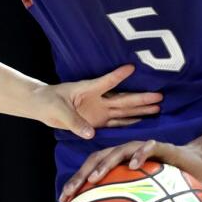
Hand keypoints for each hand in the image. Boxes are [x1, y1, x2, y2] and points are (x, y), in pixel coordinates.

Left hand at [42, 65, 162, 138]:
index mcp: (88, 89)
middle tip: (160, 96)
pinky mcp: (97, 121)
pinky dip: (129, 123)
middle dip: (141, 98)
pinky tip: (142, 121)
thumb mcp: (58, 110)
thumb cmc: (47, 101)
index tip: (132, 67)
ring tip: (158, 108)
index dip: (118, 75)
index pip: (106, 81)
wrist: (41, 106)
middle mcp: (97, 99)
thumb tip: (91, 134)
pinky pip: (116, 123)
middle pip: (122, 99)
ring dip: (140, 110)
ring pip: (123, 110)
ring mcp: (99, 110)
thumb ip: (74, 122)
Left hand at [59, 139, 201, 201]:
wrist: (198, 163)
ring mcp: (142, 148)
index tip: (63, 201)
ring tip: (95, 178)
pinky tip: (133, 166)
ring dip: (105, 164)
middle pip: (97, 159)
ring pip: (118, 151)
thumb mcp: (152, 199)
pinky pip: (149, 148)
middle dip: (81, 175)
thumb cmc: (172, 185)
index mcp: (120, 166)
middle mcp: (127, 155)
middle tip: (71, 191)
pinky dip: (139, 155)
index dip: (76, 183)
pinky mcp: (161, 146)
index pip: (91, 170)